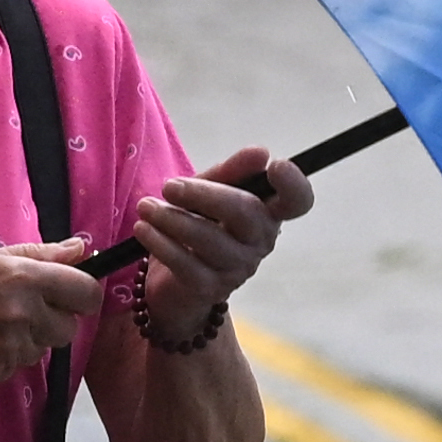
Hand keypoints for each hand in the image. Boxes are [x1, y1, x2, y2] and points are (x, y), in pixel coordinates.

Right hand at [0, 241, 105, 390]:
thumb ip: (38, 255)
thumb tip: (80, 248)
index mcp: (25, 278)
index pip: (86, 293)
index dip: (81, 295)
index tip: (69, 295)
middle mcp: (24, 314)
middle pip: (69, 328)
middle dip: (52, 320)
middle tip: (20, 309)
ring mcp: (11, 347)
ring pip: (42, 349)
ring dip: (26, 339)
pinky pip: (17, 366)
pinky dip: (4, 356)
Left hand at [110, 148, 311, 343]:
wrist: (171, 281)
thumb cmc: (197, 225)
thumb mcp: (208, 192)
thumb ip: (230, 172)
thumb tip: (261, 152)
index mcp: (268, 213)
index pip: (298, 201)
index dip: (295, 184)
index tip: (275, 165)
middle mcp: (260, 242)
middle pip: (245, 211)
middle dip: (203, 194)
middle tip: (169, 186)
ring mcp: (238, 268)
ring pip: (209, 238)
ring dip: (171, 219)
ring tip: (145, 206)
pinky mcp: (210, 288)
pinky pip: (186, 263)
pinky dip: (160, 243)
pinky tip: (143, 229)